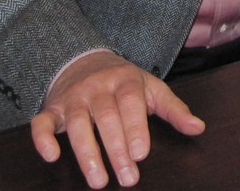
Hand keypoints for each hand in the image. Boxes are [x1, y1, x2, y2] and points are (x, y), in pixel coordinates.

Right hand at [31, 50, 204, 187]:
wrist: (84, 60)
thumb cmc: (124, 83)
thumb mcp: (151, 89)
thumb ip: (174, 109)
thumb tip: (198, 127)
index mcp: (125, 80)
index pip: (130, 102)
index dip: (135, 127)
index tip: (141, 154)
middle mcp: (97, 87)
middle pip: (106, 117)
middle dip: (116, 149)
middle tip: (127, 178)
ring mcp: (73, 97)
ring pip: (76, 123)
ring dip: (86, 152)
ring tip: (98, 180)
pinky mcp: (52, 108)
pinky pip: (41, 122)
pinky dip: (42, 138)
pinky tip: (51, 156)